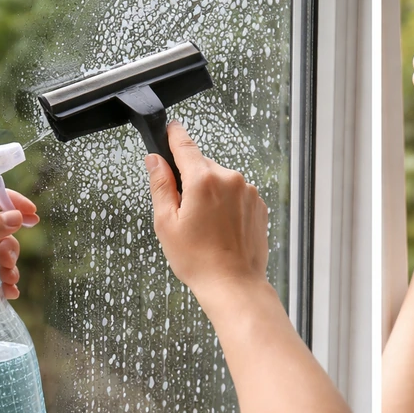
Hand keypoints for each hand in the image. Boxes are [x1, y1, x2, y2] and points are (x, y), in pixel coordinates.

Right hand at [145, 122, 269, 312]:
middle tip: (183, 211)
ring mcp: (248, 191)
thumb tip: (155, 160)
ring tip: (204, 226)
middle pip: (203, 166)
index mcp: (204, 180)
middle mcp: (231, 179)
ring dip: (210, 194)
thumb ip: (160, 185)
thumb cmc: (198, 259)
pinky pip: (237, 195)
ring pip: (221, 181)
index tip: (170, 128)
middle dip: (191, 180)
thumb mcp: (166, 222)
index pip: (185, 144)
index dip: (174, 135)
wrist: (234, 284)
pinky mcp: (259, 205)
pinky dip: (226, 205)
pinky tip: (220, 229)